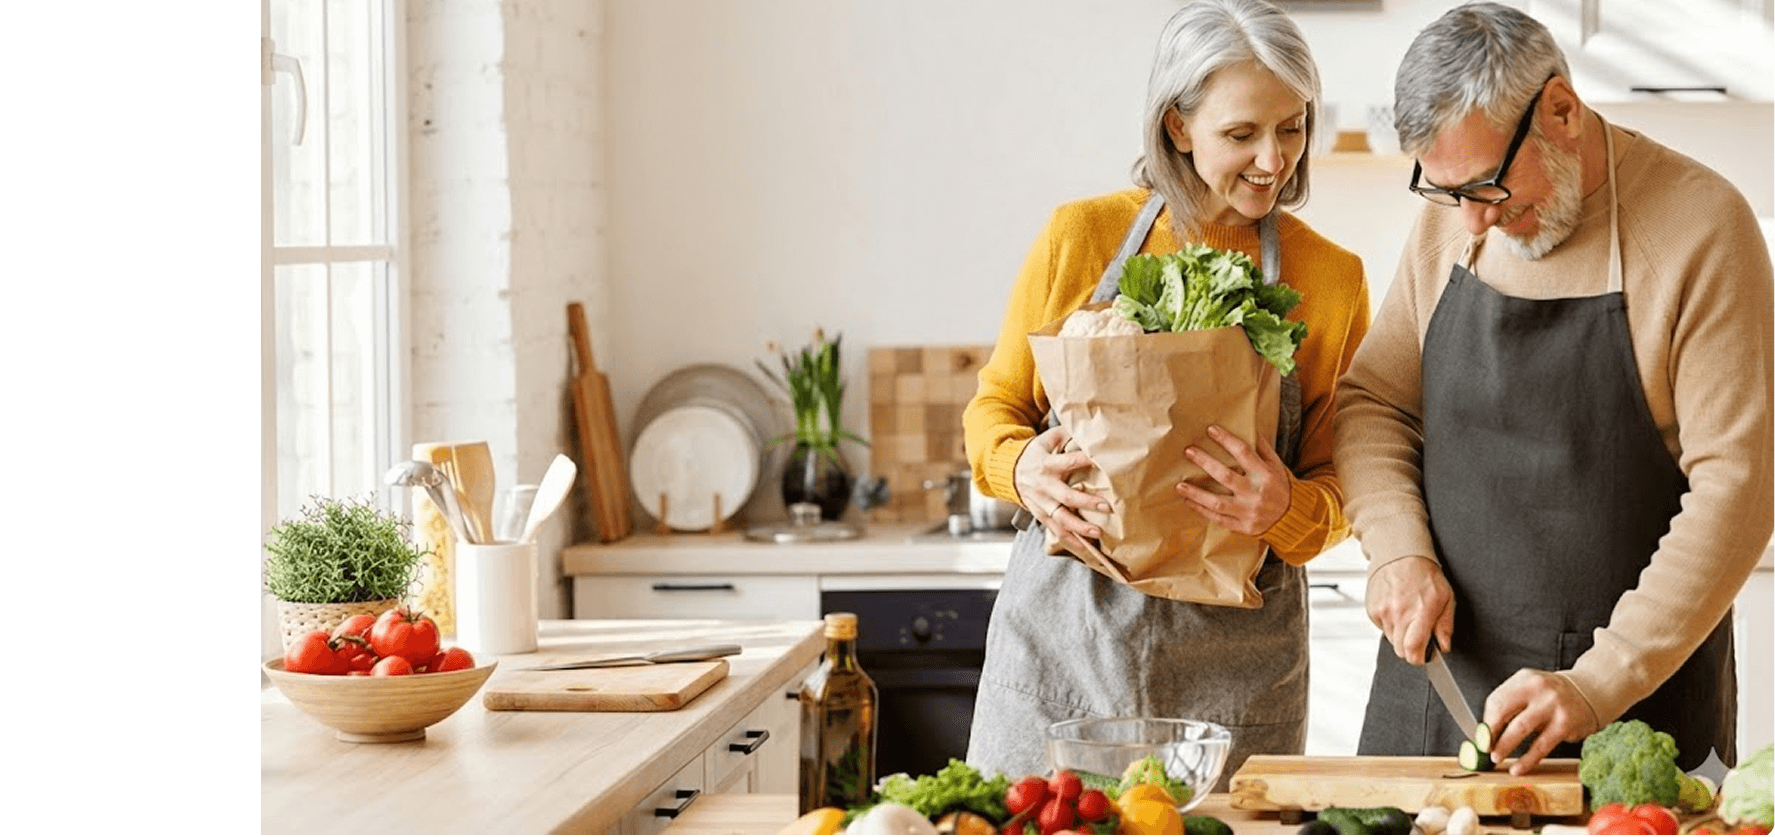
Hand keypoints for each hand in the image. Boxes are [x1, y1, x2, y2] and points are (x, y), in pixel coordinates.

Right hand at [1014, 425, 1108, 546]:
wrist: (1009, 470)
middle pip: (1066, 497)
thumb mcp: (1048, 439)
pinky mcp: (1039, 513)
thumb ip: (1067, 434)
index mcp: (1046, 464)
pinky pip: (1054, 529)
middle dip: (1086, 503)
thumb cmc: (1036, 452)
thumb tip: (1090, 429)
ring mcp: (1040, 502)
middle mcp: (1043, 486)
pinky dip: (1068, 539)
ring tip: (1097, 534)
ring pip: (1060, 518)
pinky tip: (1084, 547)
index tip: (1102, 463)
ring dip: (1079, 528)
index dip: (1084, 461)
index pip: (1068, 462)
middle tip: (1107, 507)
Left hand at [1176, 425, 1291, 536]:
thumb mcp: (1278, 466)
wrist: (1294, 519)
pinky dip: (1202, 510)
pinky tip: (1188, 501)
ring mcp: (1248, 512)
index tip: (1211, 430)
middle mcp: (1255, 493)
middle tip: (1189, 451)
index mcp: (1266, 475)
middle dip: (1205, 462)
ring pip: (1217, 502)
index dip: (1226, 440)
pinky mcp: (1243, 527)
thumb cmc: (1282, 488)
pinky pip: (1218, 519)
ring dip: (1196, 493)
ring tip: (1179, 485)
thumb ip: (1263, 449)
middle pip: (1225, 476)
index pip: (1244, 453)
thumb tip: (1249, 428)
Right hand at [1365, 556, 1453, 665]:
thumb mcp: (1446, 597)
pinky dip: (1390, 624)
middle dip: (1410, 648)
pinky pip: (1382, 628)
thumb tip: (1444, 646)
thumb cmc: (1425, 575)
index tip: (1423, 656)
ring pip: (1391, 640)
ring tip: (1407, 616)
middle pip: (1400, 651)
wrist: (1399, 555)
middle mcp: (1399, 614)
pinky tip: (1397, 609)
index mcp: (1420, 612)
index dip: (1418, 659)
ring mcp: (1383, 612)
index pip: (1412, 650)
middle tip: (1418, 634)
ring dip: (1400, 635)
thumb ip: (1445, 625)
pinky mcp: (1372, 610)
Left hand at [1484, 668, 1599, 774]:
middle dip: (1491, 733)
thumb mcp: (1531, 690)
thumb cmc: (1553, 696)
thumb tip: (1486, 735)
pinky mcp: (1565, 724)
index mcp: (1525, 679)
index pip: (1497, 700)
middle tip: (1485, 749)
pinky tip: (1518, 768)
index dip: (1486, 722)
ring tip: (1496, 758)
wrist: (1591, 693)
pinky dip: (1527, 760)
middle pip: (1504, 711)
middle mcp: (1538, 689)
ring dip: (1505, 746)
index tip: (1481, 737)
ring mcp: (1553, 706)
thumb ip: (1510, 706)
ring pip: (1521, 728)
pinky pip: (1541, 746)